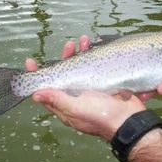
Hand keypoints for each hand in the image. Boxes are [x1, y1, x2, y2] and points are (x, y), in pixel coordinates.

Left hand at [25, 35, 144, 140]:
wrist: (131, 120)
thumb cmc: (102, 117)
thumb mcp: (77, 109)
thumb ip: (57, 100)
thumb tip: (35, 95)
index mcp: (66, 106)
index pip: (47, 91)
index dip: (37, 77)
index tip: (31, 62)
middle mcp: (75, 98)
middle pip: (64, 76)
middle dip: (64, 59)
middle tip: (69, 46)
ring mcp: (90, 91)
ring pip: (80, 70)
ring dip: (80, 55)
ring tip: (84, 41)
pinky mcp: (103, 85)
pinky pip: (94, 68)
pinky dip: (94, 57)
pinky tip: (96, 47)